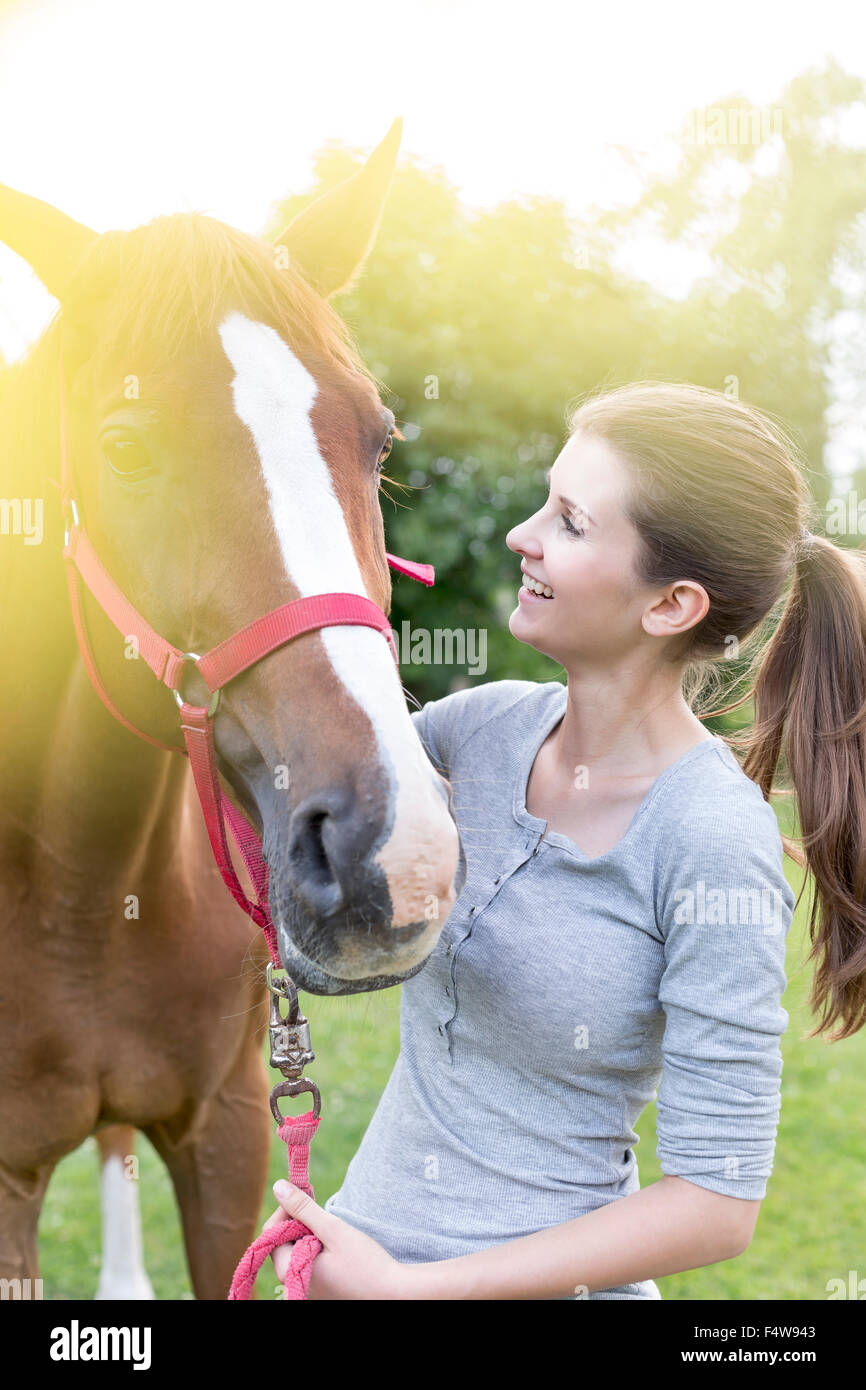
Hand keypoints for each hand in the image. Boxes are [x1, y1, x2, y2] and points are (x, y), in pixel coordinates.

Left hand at [266, 1181, 415, 1299]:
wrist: (392, 1294)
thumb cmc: (365, 1264)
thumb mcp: (333, 1229)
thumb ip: (304, 1209)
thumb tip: (278, 1186)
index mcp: (289, 1271)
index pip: (272, 1233)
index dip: (286, 1210)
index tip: (306, 1196)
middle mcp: (293, 1284)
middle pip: (282, 1243)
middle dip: (299, 1223)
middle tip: (322, 1213)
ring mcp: (305, 1287)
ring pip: (295, 1251)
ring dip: (310, 1235)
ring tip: (333, 1232)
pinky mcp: (318, 1288)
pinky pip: (307, 1262)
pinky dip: (317, 1248)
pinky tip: (337, 1247)